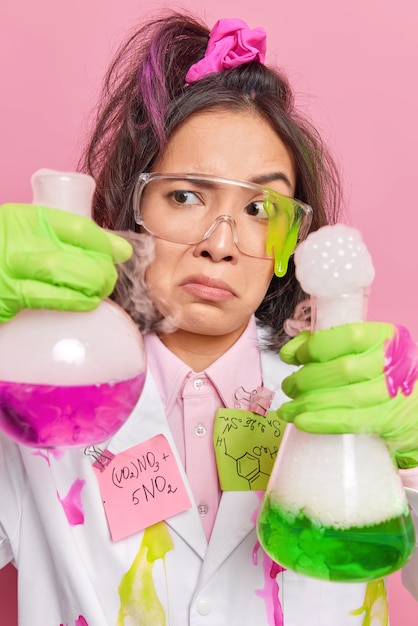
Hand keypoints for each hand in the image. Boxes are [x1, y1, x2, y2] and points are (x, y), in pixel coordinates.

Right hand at [0, 203, 131, 321]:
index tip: (120, 251)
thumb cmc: (4, 251)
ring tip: (101, 290)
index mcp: (23, 219)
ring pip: (61, 275)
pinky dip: (73, 301)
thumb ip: (65, 236)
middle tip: (109, 278)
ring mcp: (8, 270)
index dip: (104, 242)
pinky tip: (86, 302)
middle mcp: (15, 241)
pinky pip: (47, 299)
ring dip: (91, 286)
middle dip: (100, 269)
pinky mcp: (6, 297)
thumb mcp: (27, 233)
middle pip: (72, 254)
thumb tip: (120, 249)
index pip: (75, 226)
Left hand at [278, 322, 417, 468]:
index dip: (315, 347)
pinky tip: (302, 422)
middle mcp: (394, 363)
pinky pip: (351, 420)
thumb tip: (290, 352)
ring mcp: (394, 393)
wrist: (414, 409)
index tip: (295, 357)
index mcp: (385, 338)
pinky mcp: (389, 420)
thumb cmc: (381, 376)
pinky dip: (323, 421)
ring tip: (288, 409)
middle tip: (289, 387)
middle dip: (306, 379)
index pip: (348, 336)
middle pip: (342, 369)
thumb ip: (326, 345)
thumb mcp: (362, 353)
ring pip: (345, 396)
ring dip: (308, 403)